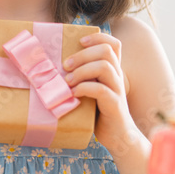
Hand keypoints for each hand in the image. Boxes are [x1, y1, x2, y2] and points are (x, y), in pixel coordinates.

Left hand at [63, 32, 136, 151]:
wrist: (117, 136)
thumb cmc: (99, 111)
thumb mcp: (92, 89)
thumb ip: (84, 76)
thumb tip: (56, 65)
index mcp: (113, 70)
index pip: (113, 44)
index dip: (98, 37)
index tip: (80, 41)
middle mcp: (118, 76)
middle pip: (106, 51)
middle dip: (83, 54)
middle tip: (65, 65)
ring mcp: (117, 90)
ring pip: (104, 67)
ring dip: (82, 70)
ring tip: (68, 80)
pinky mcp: (114, 105)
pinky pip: (101, 90)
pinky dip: (84, 88)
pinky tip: (74, 94)